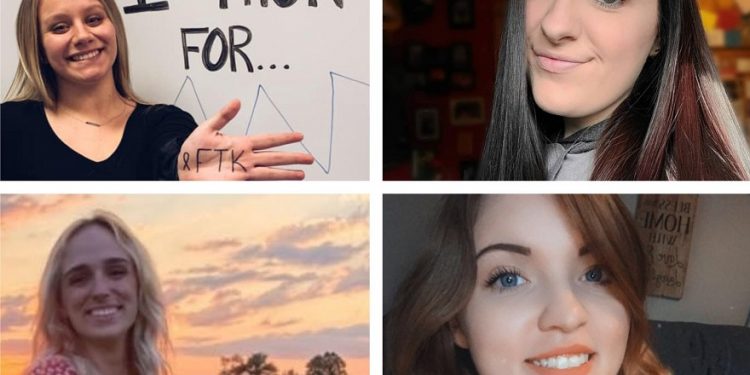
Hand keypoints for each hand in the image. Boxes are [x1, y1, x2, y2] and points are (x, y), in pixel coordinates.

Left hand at [177, 100, 314, 179]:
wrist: (182, 169)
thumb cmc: (192, 150)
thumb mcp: (206, 129)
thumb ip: (223, 116)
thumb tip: (237, 101)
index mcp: (241, 143)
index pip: (268, 140)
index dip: (284, 138)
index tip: (299, 136)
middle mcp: (246, 158)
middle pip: (275, 158)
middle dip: (293, 158)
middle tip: (310, 159)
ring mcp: (243, 172)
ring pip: (270, 173)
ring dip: (286, 174)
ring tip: (302, 175)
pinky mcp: (237, 184)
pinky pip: (257, 184)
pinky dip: (270, 185)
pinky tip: (282, 187)